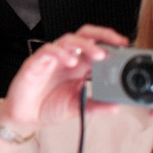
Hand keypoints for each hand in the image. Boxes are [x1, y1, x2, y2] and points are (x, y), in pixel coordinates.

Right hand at [1, 25, 128, 132]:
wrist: (25, 116)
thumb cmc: (49, 107)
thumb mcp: (77, 108)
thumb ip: (96, 106)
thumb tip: (116, 106)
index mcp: (79, 67)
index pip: (97, 48)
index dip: (111, 45)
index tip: (126, 49)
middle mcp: (67, 59)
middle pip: (85, 36)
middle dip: (103, 35)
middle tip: (118, 44)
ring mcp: (52, 59)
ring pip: (69, 40)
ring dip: (86, 45)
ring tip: (99, 55)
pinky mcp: (37, 62)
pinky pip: (49, 50)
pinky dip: (61, 53)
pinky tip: (71, 62)